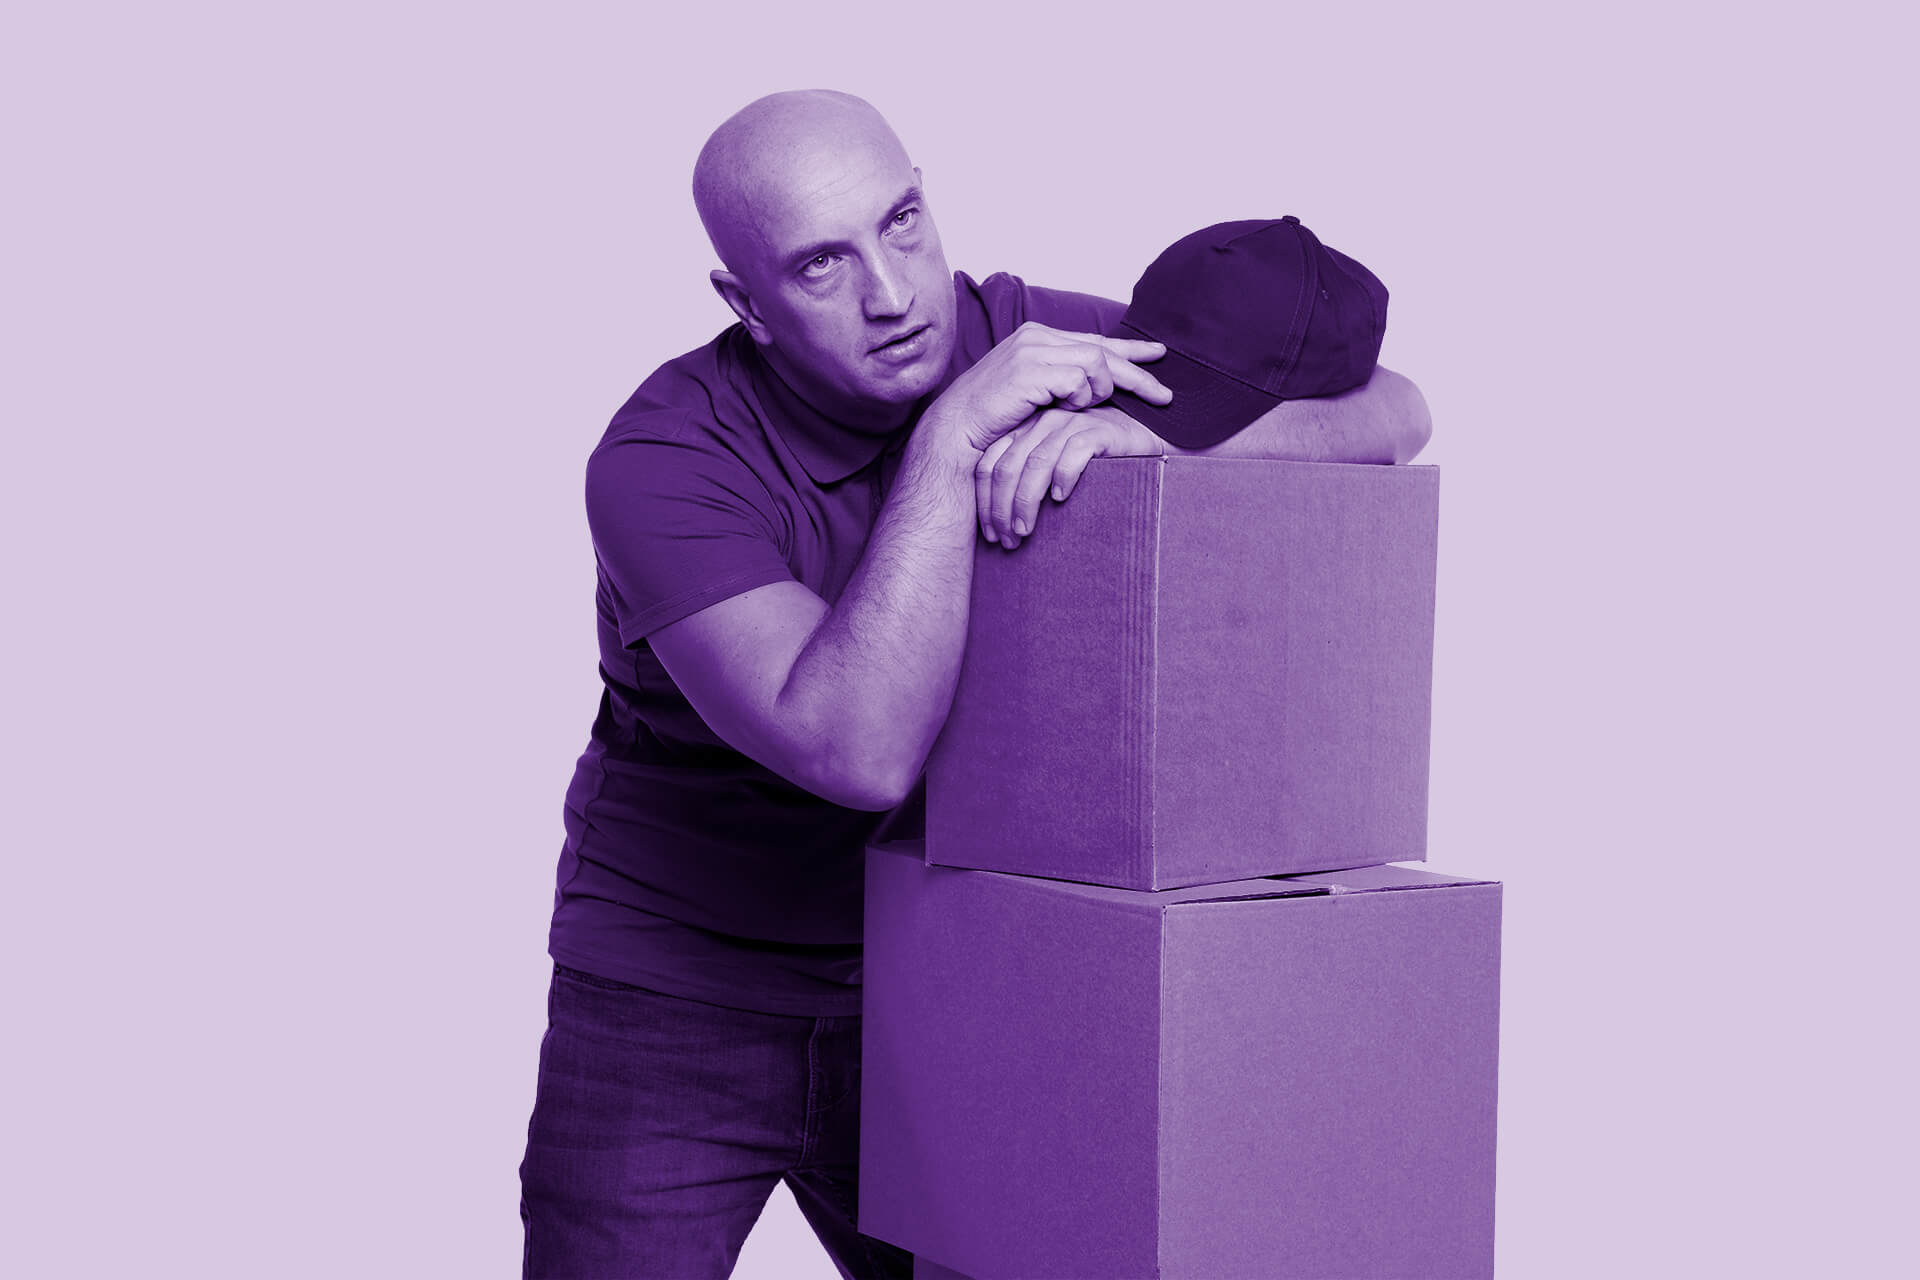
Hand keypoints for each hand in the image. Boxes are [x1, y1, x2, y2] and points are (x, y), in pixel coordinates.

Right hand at [920, 322, 1170, 454]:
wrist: (959, 429)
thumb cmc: (995, 418)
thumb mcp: (1036, 395)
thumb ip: (1063, 383)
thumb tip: (1099, 386)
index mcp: (1039, 338)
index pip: (1095, 340)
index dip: (1130, 350)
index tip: (1159, 356)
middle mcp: (1038, 337)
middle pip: (1104, 350)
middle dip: (1138, 374)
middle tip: (1165, 395)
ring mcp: (1033, 351)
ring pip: (1095, 363)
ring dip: (1100, 390)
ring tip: (1088, 407)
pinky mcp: (1031, 370)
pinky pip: (1078, 380)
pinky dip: (1080, 398)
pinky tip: (1067, 408)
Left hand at [975, 405, 1167, 548]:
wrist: (1138, 439)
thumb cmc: (1092, 463)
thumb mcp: (1051, 469)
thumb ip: (1026, 481)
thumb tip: (999, 525)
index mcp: (1023, 431)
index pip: (989, 464)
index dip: (985, 502)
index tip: (990, 534)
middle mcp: (1041, 423)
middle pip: (1008, 467)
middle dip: (1002, 508)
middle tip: (1007, 540)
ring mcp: (1070, 424)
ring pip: (1036, 463)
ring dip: (1026, 501)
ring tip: (1026, 530)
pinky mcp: (1098, 431)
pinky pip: (1073, 454)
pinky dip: (1063, 478)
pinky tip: (1060, 499)